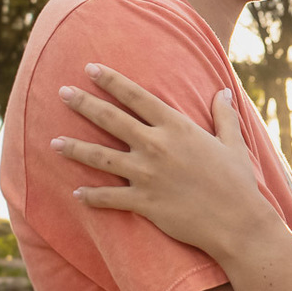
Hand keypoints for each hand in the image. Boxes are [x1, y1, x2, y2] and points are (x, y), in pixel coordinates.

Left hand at [51, 64, 283, 259]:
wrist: (237, 222)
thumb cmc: (238, 181)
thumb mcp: (233, 142)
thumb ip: (224, 115)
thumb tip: (223, 91)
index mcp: (177, 127)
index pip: (137, 97)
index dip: (111, 81)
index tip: (90, 69)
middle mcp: (156, 146)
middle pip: (111, 119)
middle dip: (83, 104)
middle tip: (61, 92)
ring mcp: (147, 175)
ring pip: (100, 157)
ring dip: (74, 149)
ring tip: (53, 142)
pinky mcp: (144, 202)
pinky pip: (109, 198)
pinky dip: (91, 197)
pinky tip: (76, 194)